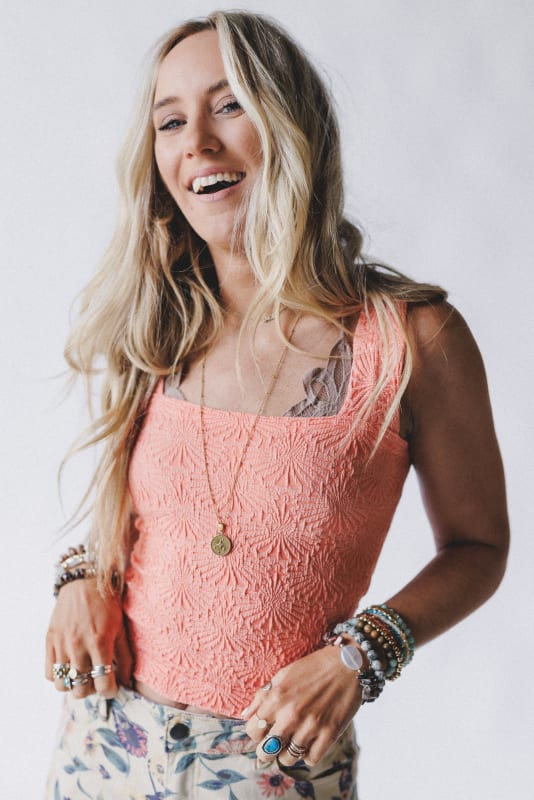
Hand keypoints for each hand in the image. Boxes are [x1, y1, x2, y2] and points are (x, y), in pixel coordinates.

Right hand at [45, 578, 132, 698]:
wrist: (84, 580)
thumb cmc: (108, 603)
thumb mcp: (121, 627)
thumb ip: (126, 656)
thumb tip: (128, 682)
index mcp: (100, 642)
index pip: (103, 685)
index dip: (110, 691)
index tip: (112, 686)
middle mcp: (78, 645)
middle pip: (81, 690)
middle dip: (91, 689)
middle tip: (97, 679)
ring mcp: (62, 643)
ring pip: (63, 686)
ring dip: (74, 685)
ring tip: (82, 674)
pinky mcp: (49, 640)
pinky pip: (49, 673)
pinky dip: (59, 676)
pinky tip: (69, 666)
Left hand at [242, 644, 362, 766]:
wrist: (347, 664)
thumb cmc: (312, 668)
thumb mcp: (282, 675)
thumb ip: (262, 696)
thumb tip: (245, 716)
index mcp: (276, 698)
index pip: (252, 731)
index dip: (255, 733)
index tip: (262, 731)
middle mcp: (291, 714)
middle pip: (267, 751)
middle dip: (267, 751)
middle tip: (273, 746)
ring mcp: (311, 726)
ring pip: (288, 758)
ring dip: (288, 753)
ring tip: (293, 743)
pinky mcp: (330, 734)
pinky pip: (311, 759)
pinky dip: (309, 754)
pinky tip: (310, 742)